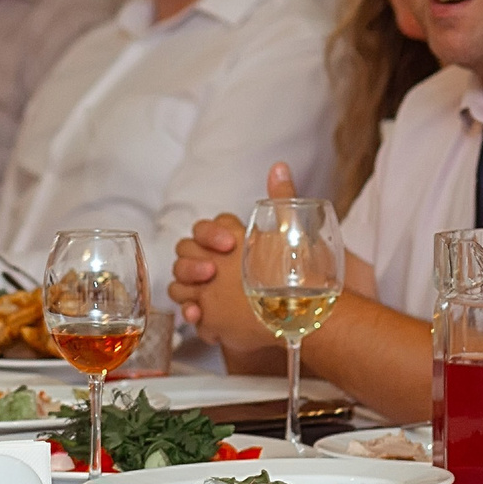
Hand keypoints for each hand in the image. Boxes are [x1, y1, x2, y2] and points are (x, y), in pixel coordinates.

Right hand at [167, 162, 295, 350]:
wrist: (303, 311)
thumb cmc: (297, 272)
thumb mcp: (291, 232)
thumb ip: (281, 198)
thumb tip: (280, 166)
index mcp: (229, 240)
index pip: (205, 228)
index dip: (211, 234)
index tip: (229, 243)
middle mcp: (214, 262)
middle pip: (185, 252)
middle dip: (193, 261)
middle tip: (212, 270)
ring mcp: (208, 289)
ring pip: (179, 281)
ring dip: (187, 285)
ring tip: (203, 296)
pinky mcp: (210, 315)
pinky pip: (187, 311)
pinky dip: (190, 313)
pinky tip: (200, 317)